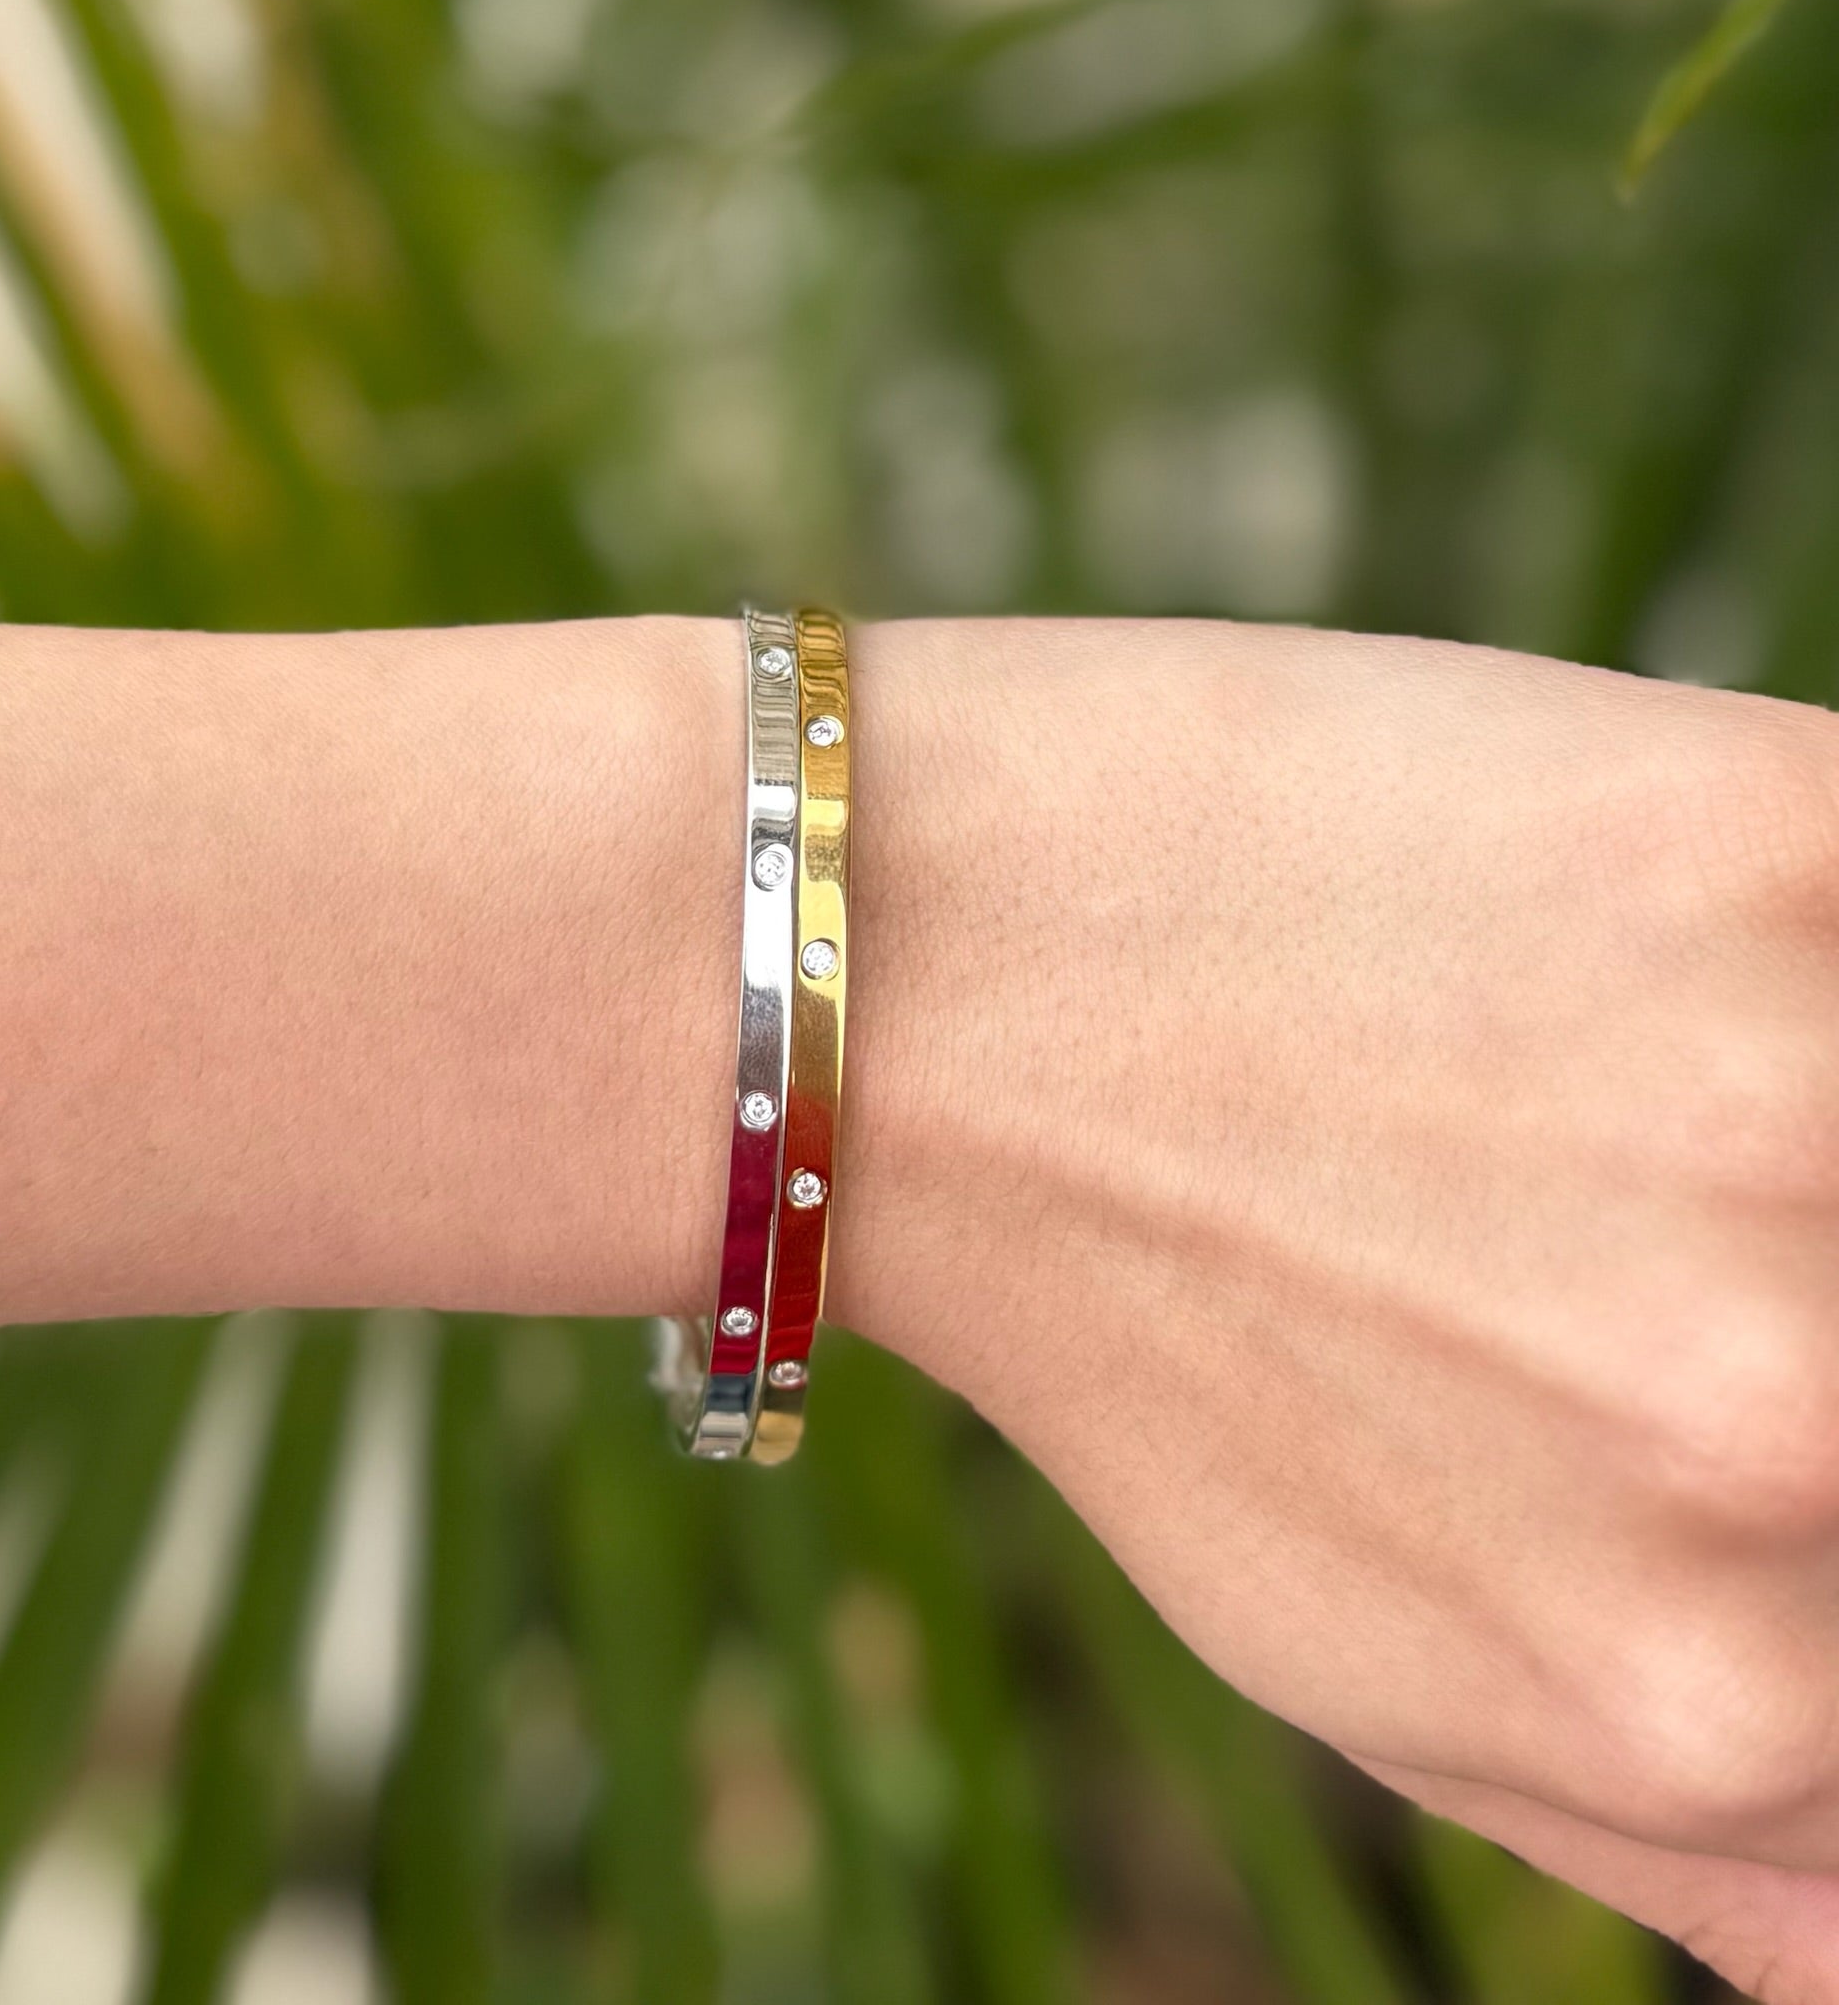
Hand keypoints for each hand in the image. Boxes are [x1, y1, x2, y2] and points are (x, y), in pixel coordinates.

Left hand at [834, 617, 1838, 1999]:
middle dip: (1792, 1304)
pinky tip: (1649, 942)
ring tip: (1608, 1073)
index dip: (1811, 1494)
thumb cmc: (1131, 1316)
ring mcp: (1797, 1123)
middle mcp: (1779, 1437)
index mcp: (1697, 1696)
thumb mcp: (1367, 1651)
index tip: (1728, 1396)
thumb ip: (1687, 1828)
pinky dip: (1808, 941)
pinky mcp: (1772, 849)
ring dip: (1801, 1109)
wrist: (928, 994)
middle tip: (1612, 1235)